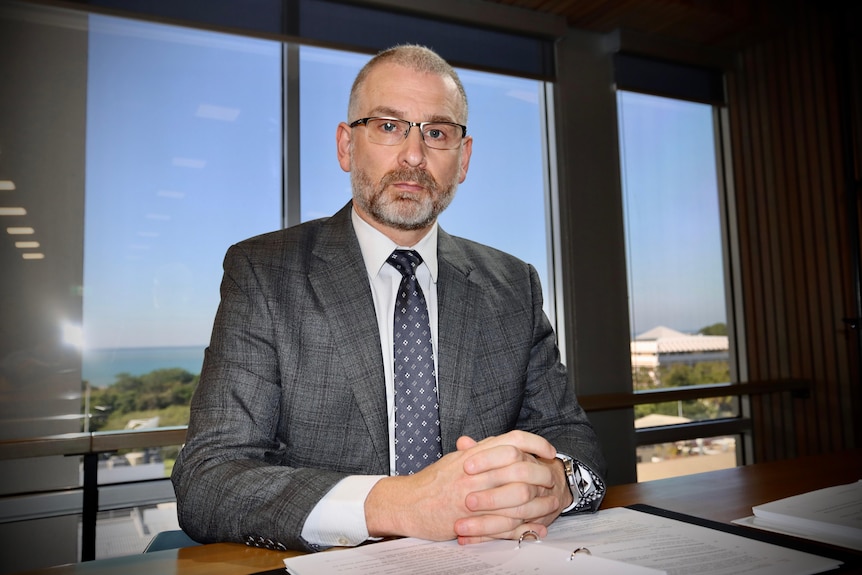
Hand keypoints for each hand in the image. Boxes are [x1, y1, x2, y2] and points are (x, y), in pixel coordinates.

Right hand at [364, 430, 566, 542]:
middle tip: (554, 478)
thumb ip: (476, 451)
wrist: (406, 504)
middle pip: (519, 468)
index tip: (549, 450)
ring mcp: (472, 496)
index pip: (511, 440)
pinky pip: (502, 524)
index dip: (534, 443)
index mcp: (473, 455)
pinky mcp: (469, 519)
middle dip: (542, 474)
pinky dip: (522, 528)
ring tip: (553, 504)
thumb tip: (496, 443)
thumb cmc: (430, 483)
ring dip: (537, 502)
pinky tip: (535, 530)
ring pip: (515, 496)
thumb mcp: (454, 460)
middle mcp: (475, 472)